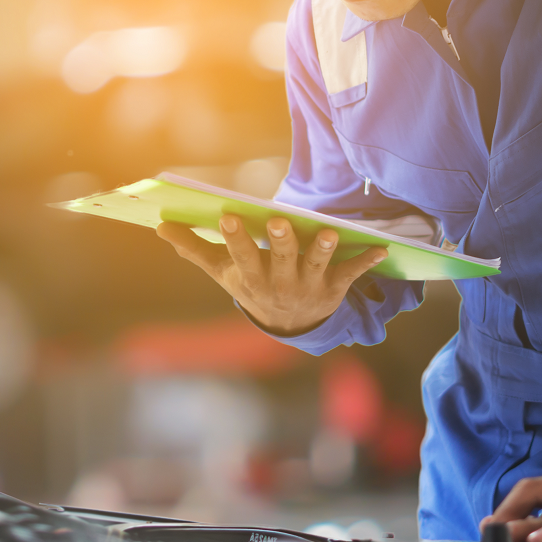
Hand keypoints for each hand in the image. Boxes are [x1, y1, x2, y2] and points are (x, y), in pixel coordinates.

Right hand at [157, 216, 386, 335]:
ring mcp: (308, 286)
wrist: (287, 326)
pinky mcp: (334, 287)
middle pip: (280, 260)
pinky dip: (366, 261)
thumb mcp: (223, 273)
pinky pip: (351, 274)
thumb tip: (161, 227)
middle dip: (280, 241)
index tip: (228, 215)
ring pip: (317, 265)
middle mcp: (280, 283)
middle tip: (280, 220)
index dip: (236, 238)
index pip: (242, 256)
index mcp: (251, 278)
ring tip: (328, 232)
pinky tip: (381, 248)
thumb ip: (194, 249)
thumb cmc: (251, 287)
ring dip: (323, 250)